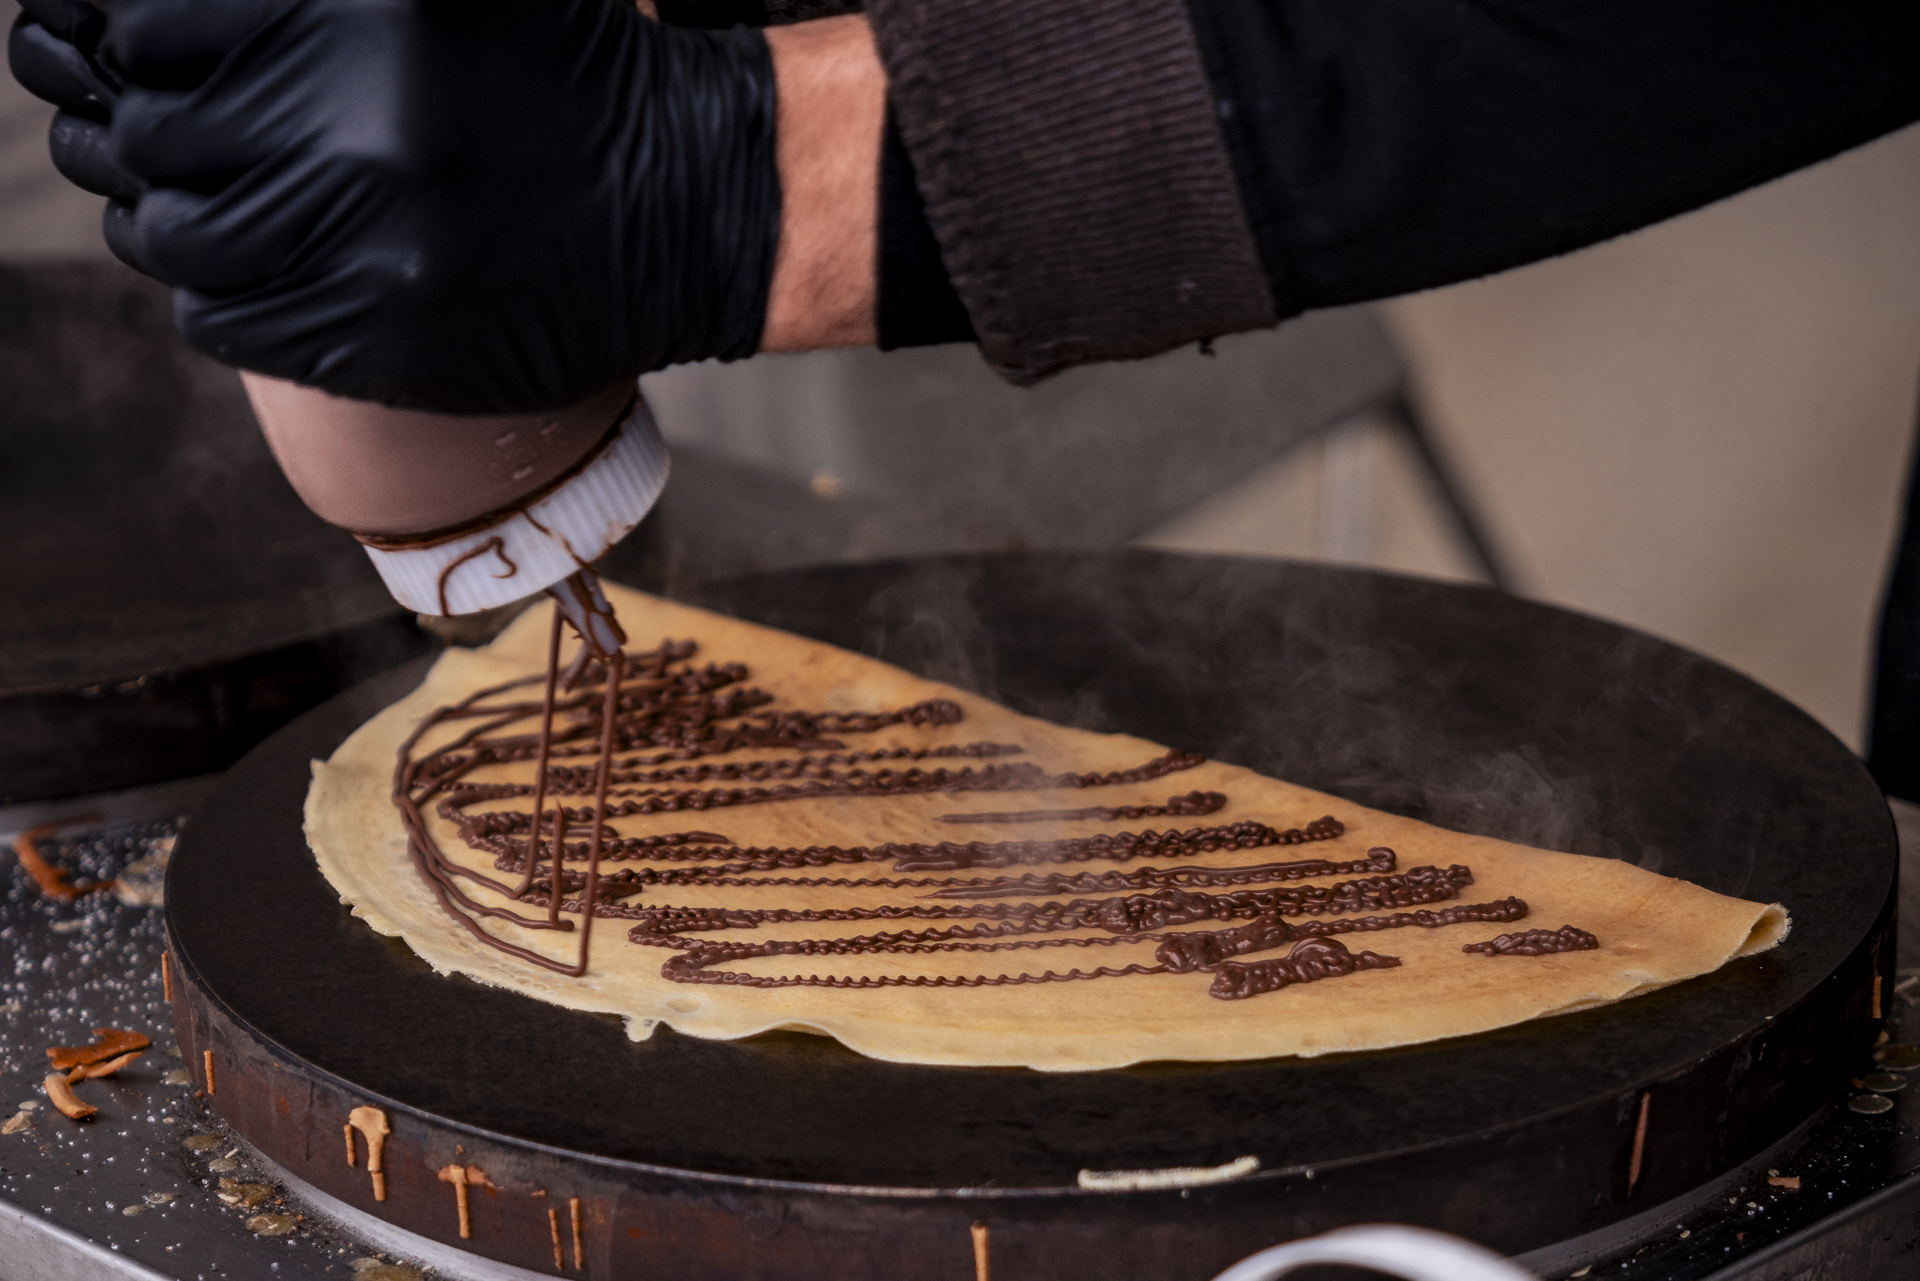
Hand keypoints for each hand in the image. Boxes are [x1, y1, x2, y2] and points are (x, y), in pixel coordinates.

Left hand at [14, 0, 782, 413]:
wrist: (687, 204)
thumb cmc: (561, 75)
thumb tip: (126, 22)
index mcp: (363, 6)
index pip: (146, 26)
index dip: (151, 48)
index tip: (188, 69)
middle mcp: (361, 117)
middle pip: (154, 132)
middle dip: (167, 138)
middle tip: (226, 146)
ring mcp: (371, 238)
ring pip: (175, 236)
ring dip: (187, 222)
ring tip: (253, 209)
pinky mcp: (382, 338)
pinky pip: (226, 320)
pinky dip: (233, 296)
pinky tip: (291, 267)